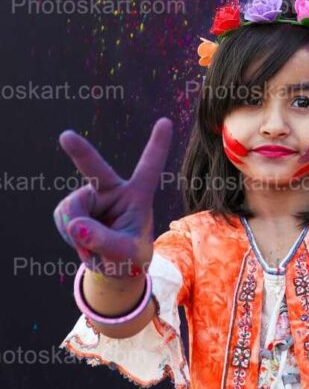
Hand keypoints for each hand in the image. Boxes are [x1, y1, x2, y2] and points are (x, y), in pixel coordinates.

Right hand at [53, 117, 173, 277]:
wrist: (112, 266)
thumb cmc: (130, 258)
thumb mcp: (125, 255)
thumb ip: (104, 241)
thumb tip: (75, 225)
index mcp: (138, 195)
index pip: (149, 168)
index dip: (157, 146)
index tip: (166, 122)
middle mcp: (113, 189)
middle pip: (94, 168)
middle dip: (79, 151)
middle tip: (66, 137)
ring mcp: (91, 196)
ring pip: (73, 208)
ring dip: (76, 231)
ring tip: (92, 247)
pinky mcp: (74, 207)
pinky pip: (63, 218)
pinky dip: (69, 235)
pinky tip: (81, 243)